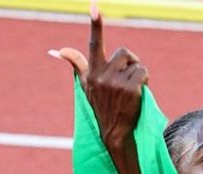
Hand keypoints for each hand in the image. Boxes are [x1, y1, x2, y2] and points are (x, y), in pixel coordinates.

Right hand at [50, 1, 149, 147]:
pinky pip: (143, 73)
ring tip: (132, 89)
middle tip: (128, 78)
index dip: (95, 24)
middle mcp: (102, 75)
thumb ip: (76, 64)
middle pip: (124, 53)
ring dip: (138, 74)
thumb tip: (57, 50)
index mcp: (92, 71)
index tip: (94, 5)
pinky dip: (145, 81)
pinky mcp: (130, 89)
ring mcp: (116, 83)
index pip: (94, 44)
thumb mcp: (86, 84)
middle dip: (131, 62)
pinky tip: (138, 94)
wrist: (114, 132)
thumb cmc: (101, 105)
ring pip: (136, 64)